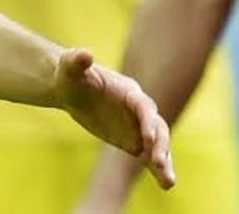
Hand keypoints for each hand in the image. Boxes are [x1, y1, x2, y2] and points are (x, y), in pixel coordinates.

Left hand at [54, 49, 174, 190]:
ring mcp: (138, 125)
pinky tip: (166, 184)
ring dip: (164, 160)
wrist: (72, 88)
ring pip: (158, 144)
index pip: (143, 107)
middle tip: (157, 163)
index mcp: (128, 91)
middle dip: (159, 144)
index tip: (147, 139)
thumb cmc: (71, 74)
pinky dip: (158, 168)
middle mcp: (139, 109)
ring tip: (168, 183)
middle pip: (156, 127)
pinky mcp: (134, 140)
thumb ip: (77, 61)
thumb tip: (85, 54)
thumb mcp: (70, 68)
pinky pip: (149, 155)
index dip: (147, 122)